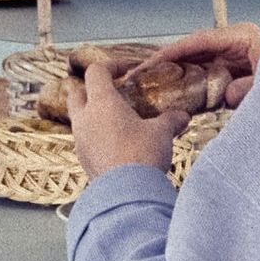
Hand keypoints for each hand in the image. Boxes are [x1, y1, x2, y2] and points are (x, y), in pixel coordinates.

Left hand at [68, 58, 182, 177]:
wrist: (128, 194)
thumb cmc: (142, 155)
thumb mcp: (161, 133)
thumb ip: (170, 120)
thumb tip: (183, 117)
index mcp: (102, 103)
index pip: (95, 72)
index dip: (110, 66)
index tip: (124, 70)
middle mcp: (85, 119)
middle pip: (76, 93)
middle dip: (90, 89)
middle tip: (110, 93)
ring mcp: (80, 141)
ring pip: (78, 119)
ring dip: (92, 115)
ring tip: (115, 122)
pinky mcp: (83, 160)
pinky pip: (84, 141)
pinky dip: (95, 137)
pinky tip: (114, 145)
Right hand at [141, 21, 259, 108]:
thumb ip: (249, 89)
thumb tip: (229, 94)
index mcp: (243, 36)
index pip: (199, 41)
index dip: (173, 51)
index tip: (152, 63)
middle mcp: (237, 41)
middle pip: (195, 49)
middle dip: (169, 63)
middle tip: (143, 76)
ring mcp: (235, 54)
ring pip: (199, 62)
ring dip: (178, 73)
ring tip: (152, 85)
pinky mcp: (235, 68)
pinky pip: (208, 73)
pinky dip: (193, 82)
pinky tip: (176, 93)